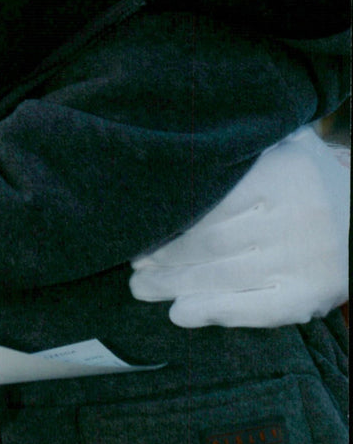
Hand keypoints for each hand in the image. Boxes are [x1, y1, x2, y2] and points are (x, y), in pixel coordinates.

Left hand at [130, 127, 349, 327]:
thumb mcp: (288, 146)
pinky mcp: (307, 297)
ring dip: (177, 285)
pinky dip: (215, 311)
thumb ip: (247, 141)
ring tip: (142, 287)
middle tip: (134, 263)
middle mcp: (294, 220)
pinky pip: (255, 309)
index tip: (140, 226)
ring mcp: (301, 263)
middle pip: (214, 241)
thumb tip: (189, 131)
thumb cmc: (310, 178)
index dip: (174, 218)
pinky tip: (181, 313)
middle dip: (167, 255)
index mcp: (283, 177)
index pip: (214, 201)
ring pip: (226, 276)